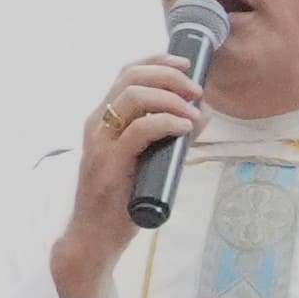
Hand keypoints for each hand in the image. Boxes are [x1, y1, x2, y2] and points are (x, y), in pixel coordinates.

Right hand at [54, 46, 211, 297]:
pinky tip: (185, 127)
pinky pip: (139, 130)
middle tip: (197, 90)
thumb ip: (170, 135)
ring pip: (134, 97)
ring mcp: (100, 142)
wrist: (95, 237)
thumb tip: (203, 112)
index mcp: (104, 118)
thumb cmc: (121, 199)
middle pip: (131, 76)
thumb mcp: (149, 159)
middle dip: (170, 75)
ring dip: (172, 98)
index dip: (158, 61)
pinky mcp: (108, 163)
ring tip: (194, 113)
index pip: (127, 72)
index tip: (187, 65)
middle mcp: (98, 123)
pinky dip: (166, 122)